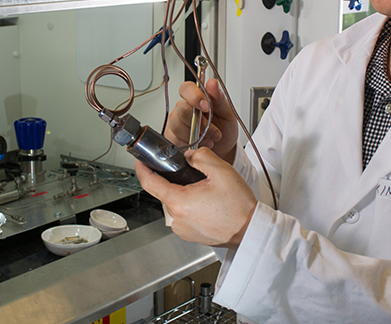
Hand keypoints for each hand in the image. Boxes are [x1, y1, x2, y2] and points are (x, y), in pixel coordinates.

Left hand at [135, 147, 256, 249]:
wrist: (249, 232)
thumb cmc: (238, 207)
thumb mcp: (221, 171)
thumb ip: (200, 156)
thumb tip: (188, 157)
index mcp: (179, 202)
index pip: (149, 183)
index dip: (142, 169)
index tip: (141, 161)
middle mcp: (176, 219)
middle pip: (164, 192)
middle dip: (175, 180)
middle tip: (196, 177)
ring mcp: (181, 229)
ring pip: (174, 203)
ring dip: (184, 194)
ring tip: (206, 193)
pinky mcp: (188, 234)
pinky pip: (182, 215)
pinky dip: (189, 207)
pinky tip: (207, 205)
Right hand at [163, 79, 239, 163]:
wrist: (223, 148)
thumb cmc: (224, 128)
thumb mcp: (227, 113)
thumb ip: (219, 98)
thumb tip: (212, 83)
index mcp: (196, 97)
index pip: (186, 88)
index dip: (194, 96)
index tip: (206, 107)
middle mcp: (182, 108)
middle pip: (182, 109)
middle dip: (201, 123)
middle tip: (215, 131)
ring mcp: (175, 123)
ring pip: (178, 126)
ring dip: (197, 136)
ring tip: (209, 139)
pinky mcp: (171, 137)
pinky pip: (176, 140)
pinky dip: (191, 145)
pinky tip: (200, 144)